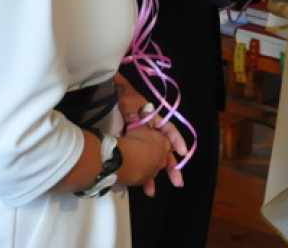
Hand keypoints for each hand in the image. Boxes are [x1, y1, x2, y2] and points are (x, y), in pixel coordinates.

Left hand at [115, 74, 186, 193]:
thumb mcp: (128, 101)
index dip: (176, 140)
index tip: (182, 152)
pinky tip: (138, 186)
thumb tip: (138, 117)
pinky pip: (138, 163)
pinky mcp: (130, 148)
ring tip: (151, 191)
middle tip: (177, 181)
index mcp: (152, 119)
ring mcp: (139, 141)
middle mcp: (148, 132)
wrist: (105, 97)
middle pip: (162, 149)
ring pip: (150, 160)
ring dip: (153, 175)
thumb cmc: (121, 96)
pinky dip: (139, 174)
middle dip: (170, 166)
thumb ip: (134, 111)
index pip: (168, 129)